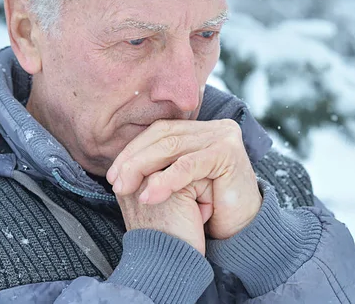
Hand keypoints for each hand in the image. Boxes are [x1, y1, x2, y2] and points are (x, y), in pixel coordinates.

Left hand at [107, 119, 261, 239]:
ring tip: (127, 189)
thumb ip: (158, 165)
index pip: (160, 131)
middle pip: (164, 136)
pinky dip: (166, 180)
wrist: (241, 227)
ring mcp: (224, 136)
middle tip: (116, 183)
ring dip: (143, 168)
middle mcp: (214, 127)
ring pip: (173, 148)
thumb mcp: (180, 181)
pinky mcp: (228, 152)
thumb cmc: (209, 207)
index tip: (113, 174)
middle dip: (134, 160)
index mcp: (201, 130)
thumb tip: (119, 164)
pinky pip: (189, 164)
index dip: (133, 150)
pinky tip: (150, 195)